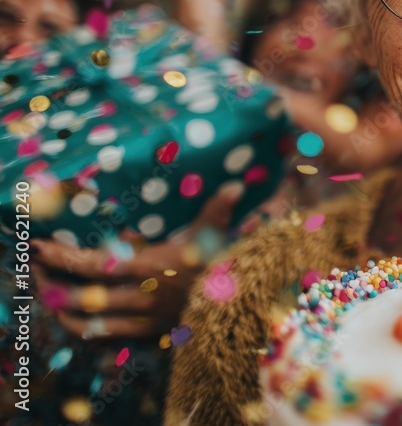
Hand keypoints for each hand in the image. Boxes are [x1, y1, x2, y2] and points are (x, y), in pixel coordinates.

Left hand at [31, 181, 244, 338]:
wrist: (238, 308)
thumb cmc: (221, 266)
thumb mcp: (215, 236)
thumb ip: (217, 211)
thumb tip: (234, 187)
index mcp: (151, 269)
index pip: (95, 265)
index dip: (64, 258)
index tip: (40, 247)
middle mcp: (141, 298)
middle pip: (83, 298)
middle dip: (53, 285)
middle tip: (37, 270)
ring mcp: (143, 322)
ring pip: (90, 325)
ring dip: (63, 312)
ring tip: (49, 296)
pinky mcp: (148, 337)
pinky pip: (107, 341)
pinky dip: (86, 332)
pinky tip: (76, 320)